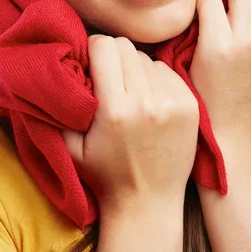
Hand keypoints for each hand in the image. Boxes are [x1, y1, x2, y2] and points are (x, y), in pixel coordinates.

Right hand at [62, 35, 199, 211]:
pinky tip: (150, 99)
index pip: (104, 47)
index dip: (93, 49)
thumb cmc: (104, 175)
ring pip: (147, 57)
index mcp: (114, 110)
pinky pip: (167, 70)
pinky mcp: (190, 105)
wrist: (148, 204)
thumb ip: (62, 104)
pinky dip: (156, 78)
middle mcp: (146, 102)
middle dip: (113, 56)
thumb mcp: (70, 146)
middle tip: (109, 75)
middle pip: (126, 47)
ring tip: (131, 92)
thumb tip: (60, 64)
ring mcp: (172, 103)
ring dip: (135, 68)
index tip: (91, 61)